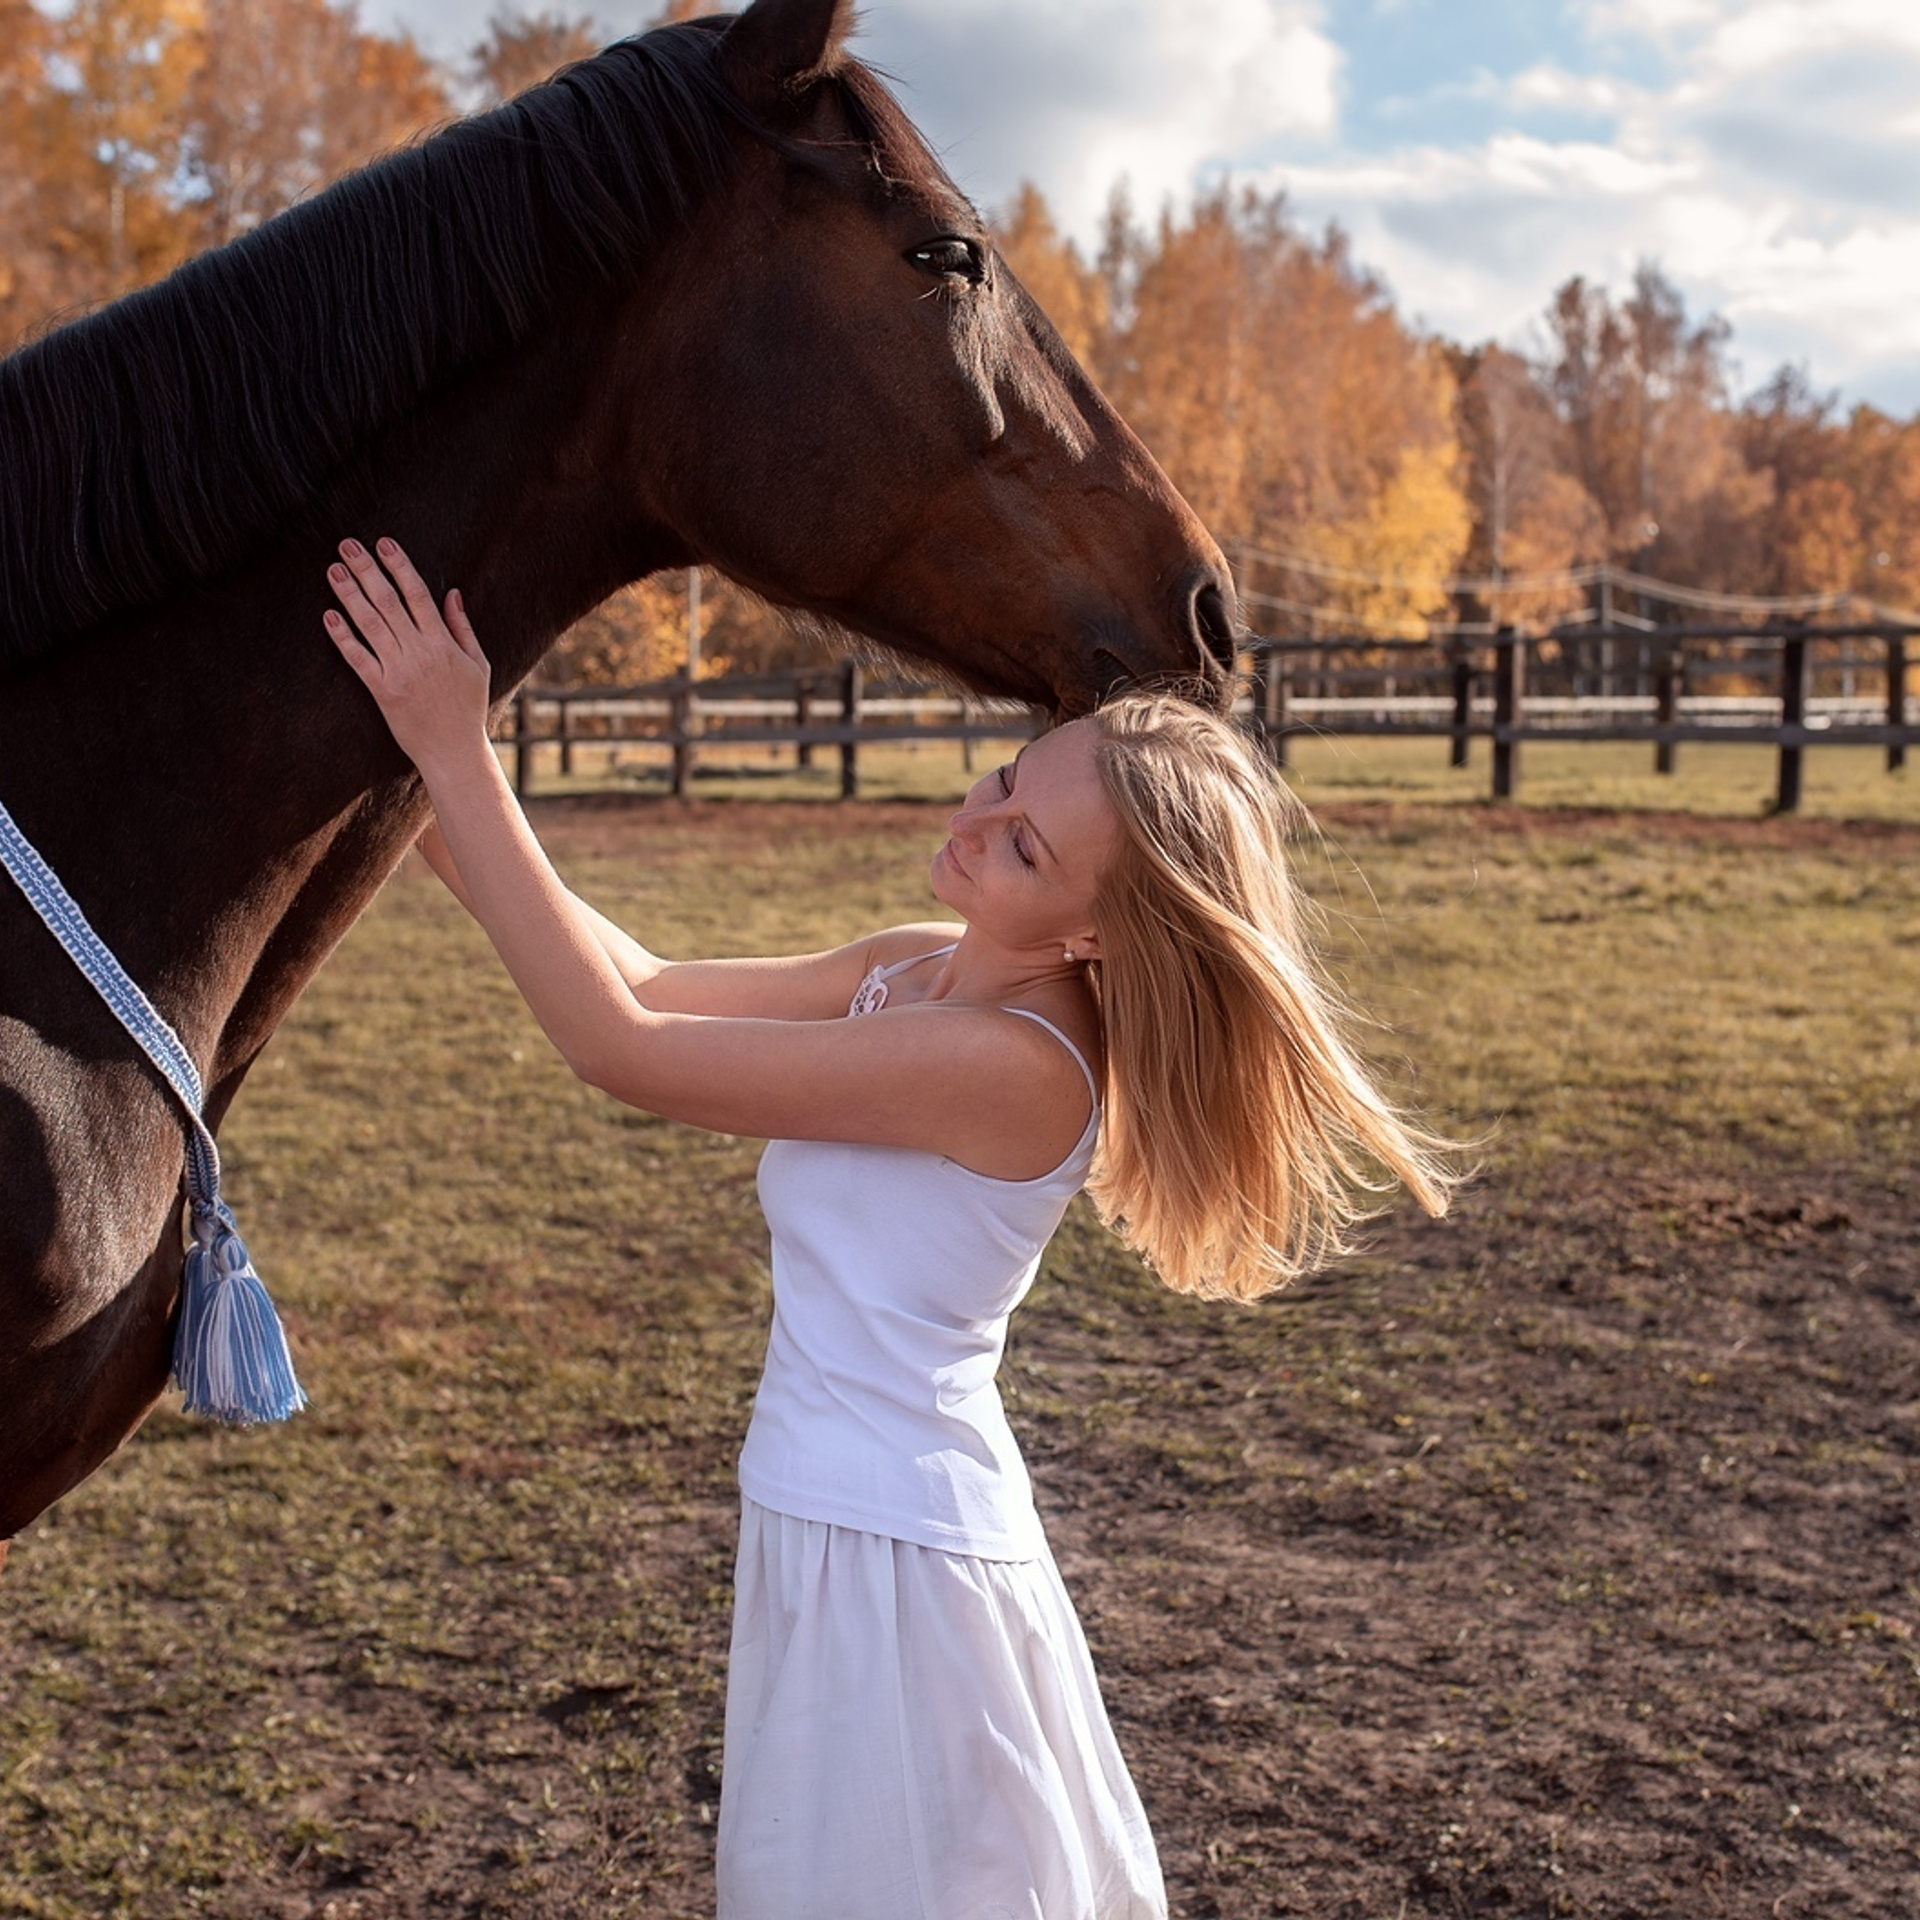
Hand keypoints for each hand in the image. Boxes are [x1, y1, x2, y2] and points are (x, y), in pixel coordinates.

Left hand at [324, 537, 490, 773]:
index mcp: (444, 644)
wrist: (454, 750)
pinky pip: (358, 659)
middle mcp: (420, 653)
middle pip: (388, 602)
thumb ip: (462, 627)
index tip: (383, 543)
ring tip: (334, 570)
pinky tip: (329, 615)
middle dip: (366, 570)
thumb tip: (452, 593)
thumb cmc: (468, 708)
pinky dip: (342, 637)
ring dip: (349, 594)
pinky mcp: (382, 691)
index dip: (399, 565)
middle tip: (347, 545)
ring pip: (370, 624)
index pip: (417, 594)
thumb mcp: (478, 665)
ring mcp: (399, 671)